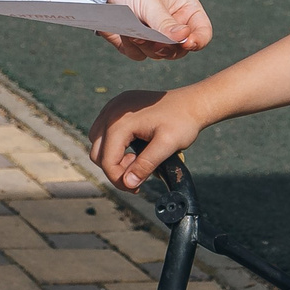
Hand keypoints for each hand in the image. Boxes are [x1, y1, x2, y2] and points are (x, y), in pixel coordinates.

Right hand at [88, 88, 208, 190]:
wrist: (193, 102)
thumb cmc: (182, 122)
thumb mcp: (166, 146)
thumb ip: (145, 165)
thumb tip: (127, 183)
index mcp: (120, 122)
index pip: (106, 161)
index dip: (119, 179)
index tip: (137, 187)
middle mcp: (112, 112)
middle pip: (97, 153)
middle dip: (115, 168)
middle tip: (138, 172)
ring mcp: (113, 106)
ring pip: (97, 142)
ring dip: (112, 156)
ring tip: (136, 159)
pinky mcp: (118, 106)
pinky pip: (105, 130)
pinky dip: (114, 144)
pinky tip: (133, 147)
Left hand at [103, 0, 211, 61]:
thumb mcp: (152, 1)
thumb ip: (165, 22)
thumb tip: (184, 38)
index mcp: (188, 12)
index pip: (203, 33)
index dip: (199, 41)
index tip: (187, 43)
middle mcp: (176, 28)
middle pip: (180, 51)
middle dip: (164, 47)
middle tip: (152, 41)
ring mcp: (158, 38)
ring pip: (158, 55)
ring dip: (144, 46)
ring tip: (131, 32)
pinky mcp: (140, 44)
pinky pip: (138, 54)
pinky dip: (130, 46)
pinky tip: (123, 33)